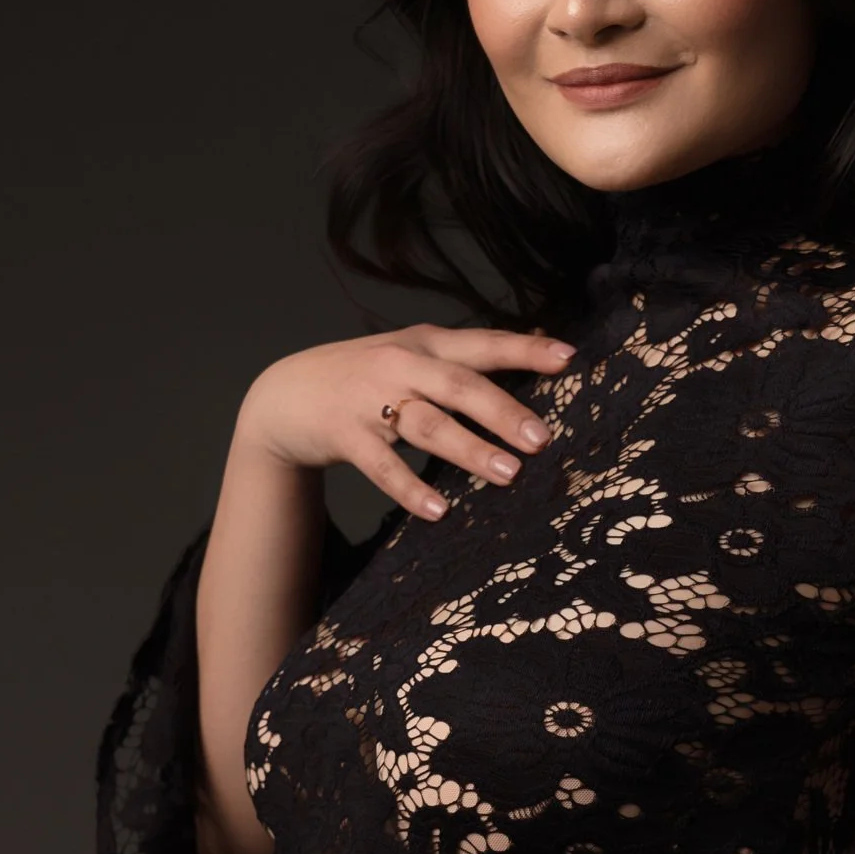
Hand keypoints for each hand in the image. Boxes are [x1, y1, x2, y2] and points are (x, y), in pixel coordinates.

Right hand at [237, 321, 579, 519]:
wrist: (285, 394)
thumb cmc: (367, 376)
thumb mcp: (412, 355)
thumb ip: (462, 361)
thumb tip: (538, 358)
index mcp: (426, 344)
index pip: (483, 344)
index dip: (525, 349)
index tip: (569, 357)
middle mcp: (401, 366)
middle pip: (459, 385)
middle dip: (502, 411)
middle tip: (542, 439)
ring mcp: (372, 401)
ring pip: (427, 425)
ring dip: (468, 450)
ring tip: (508, 474)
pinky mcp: (346, 435)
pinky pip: (382, 466)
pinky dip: (410, 488)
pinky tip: (438, 510)